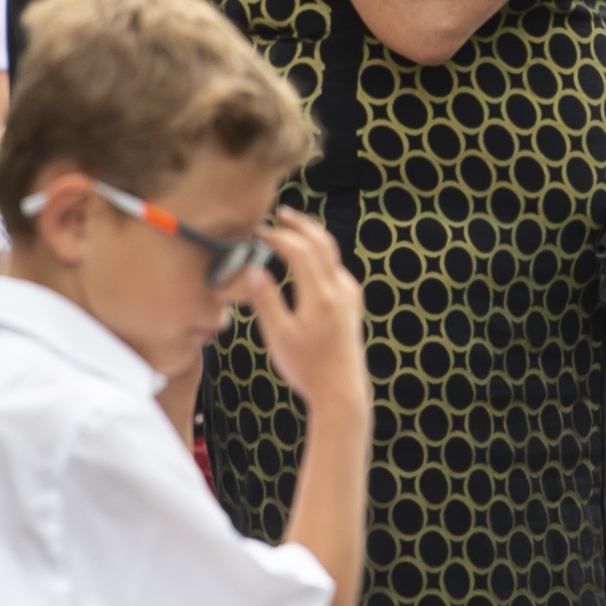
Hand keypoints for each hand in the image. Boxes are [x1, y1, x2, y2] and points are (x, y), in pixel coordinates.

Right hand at [243, 206, 371, 419]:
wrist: (341, 392)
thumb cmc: (306, 368)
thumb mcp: (278, 336)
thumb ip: (266, 301)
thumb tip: (253, 269)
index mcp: (320, 296)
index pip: (300, 251)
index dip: (279, 237)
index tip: (259, 232)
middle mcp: (339, 291)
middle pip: (323, 243)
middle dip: (301, 225)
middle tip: (282, 213)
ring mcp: (349, 298)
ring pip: (333, 256)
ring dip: (312, 238)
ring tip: (293, 230)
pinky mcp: (352, 307)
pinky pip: (338, 270)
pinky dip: (323, 257)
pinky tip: (312, 263)